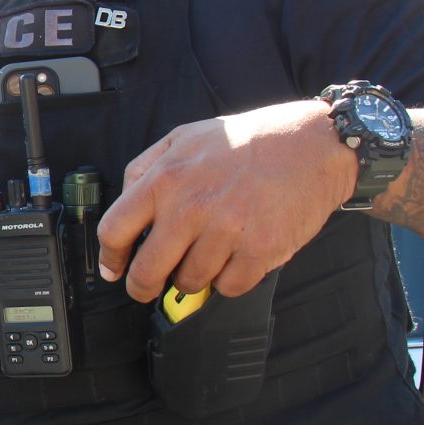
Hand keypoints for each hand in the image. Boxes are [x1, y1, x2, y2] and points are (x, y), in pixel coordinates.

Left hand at [96, 100, 353, 300]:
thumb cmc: (249, 140)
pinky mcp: (260, 251)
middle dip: (142, 287)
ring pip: (189, 282)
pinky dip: (229, 280)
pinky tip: (237, 257)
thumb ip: (147, 168)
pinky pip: (228, 287)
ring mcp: (226, 232)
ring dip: (194, 276)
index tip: (114, 270)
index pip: (115, 230)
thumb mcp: (186, 137)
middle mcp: (191, 207)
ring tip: (209, 253)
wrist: (313, 142)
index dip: (110, 259)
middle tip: (148, 287)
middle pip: (146, 271)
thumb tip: (124, 201)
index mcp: (166, 178)